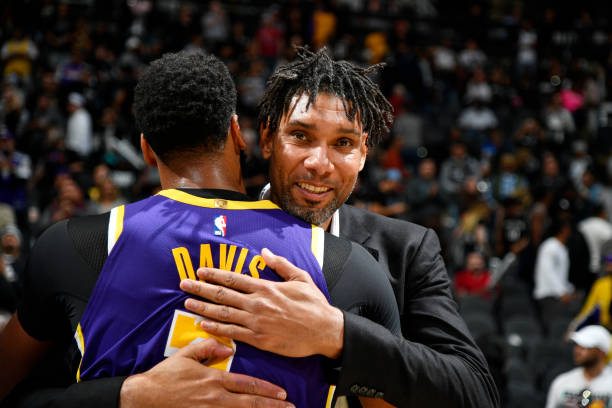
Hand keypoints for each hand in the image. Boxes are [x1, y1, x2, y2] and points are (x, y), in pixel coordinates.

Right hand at [119, 338, 291, 407]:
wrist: (145, 397)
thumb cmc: (166, 375)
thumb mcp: (186, 354)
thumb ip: (208, 347)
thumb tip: (228, 348)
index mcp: (214, 379)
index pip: (247, 385)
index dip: (266, 390)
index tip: (282, 393)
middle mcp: (215, 397)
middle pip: (250, 403)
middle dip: (272, 407)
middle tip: (289, 407)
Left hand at [179, 248, 343, 358]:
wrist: (325, 331)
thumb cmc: (314, 305)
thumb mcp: (300, 278)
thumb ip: (280, 264)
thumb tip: (264, 252)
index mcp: (266, 288)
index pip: (234, 279)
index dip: (214, 275)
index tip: (200, 271)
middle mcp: (258, 304)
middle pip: (223, 294)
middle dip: (201, 288)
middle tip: (183, 284)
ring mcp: (257, 323)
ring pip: (223, 313)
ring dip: (203, 307)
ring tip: (187, 302)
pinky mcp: (259, 340)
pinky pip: (232, 333)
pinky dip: (216, 328)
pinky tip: (203, 323)